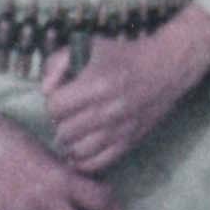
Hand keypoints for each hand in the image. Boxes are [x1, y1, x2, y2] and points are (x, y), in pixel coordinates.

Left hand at [41, 15, 209, 174]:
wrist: (165, 67)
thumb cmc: (123, 55)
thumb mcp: (88, 47)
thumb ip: (57, 62)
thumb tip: (44, 90)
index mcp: (97, 84)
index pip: (55, 107)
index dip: (53, 102)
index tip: (61, 98)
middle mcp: (109, 110)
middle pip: (64, 131)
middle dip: (60, 123)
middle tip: (66, 116)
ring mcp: (120, 129)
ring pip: (78, 150)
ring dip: (69, 143)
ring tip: (72, 133)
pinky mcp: (130, 142)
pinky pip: (99, 162)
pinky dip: (84, 161)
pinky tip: (80, 151)